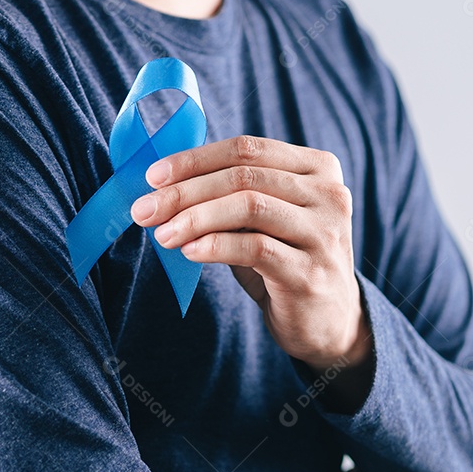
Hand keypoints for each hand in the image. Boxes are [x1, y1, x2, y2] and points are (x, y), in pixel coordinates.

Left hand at [130, 135, 372, 379]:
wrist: (327, 322)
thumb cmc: (283, 262)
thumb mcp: (261, 220)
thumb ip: (228, 196)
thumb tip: (162, 186)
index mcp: (316, 167)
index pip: (247, 149)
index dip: (195, 159)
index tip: (152, 177)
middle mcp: (328, 193)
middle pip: (243, 176)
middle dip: (184, 191)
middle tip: (144, 209)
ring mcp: (324, 232)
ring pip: (248, 206)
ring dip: (195, 217)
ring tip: (162, 234)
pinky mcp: (311, 272)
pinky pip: (255, 248)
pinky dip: (215, 246)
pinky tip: (189, 252)